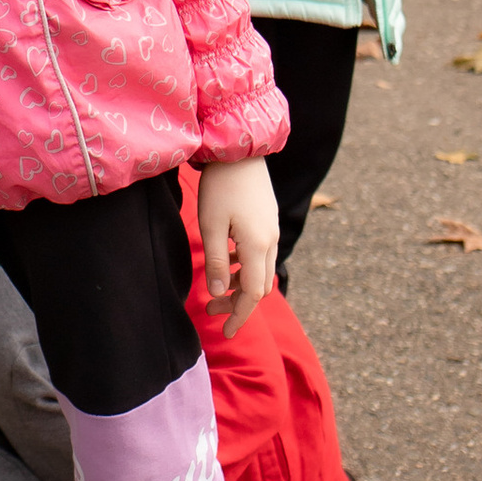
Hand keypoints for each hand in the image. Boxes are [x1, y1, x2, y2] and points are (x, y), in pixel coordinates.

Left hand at [196, 156, 278, 339]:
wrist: (240, 149)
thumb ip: (215, 261)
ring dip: (239, 284)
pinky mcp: (267, 220)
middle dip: (238, 303)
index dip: (240, 315)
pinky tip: (224, 262)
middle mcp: (270, 240)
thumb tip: (218, 293)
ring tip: (214, 290)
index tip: (226, 332)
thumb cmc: (221, 185)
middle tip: (211, 310)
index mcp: (257, 246)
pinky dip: (244, 266)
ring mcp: (271, 229)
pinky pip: (260, 254)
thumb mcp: (210, 225)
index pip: (252, 293)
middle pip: (259, 286)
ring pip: (260, 270)